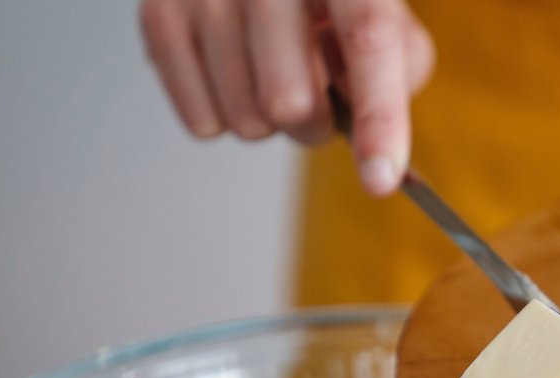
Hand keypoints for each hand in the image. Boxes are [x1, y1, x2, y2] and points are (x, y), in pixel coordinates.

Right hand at [139, 0, 433, 194]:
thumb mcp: (381, 11)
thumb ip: (402, 64)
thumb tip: (375, 129)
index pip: (368, 40)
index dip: (379, 116)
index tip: (381, 179)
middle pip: (291, 102)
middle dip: (314, 124)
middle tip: (315, 96)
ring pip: (246, 121)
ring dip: (269, 123)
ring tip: (269, 74)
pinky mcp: (158, 12)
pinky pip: (202, 124)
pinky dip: (227, 119)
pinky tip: (233, 75)